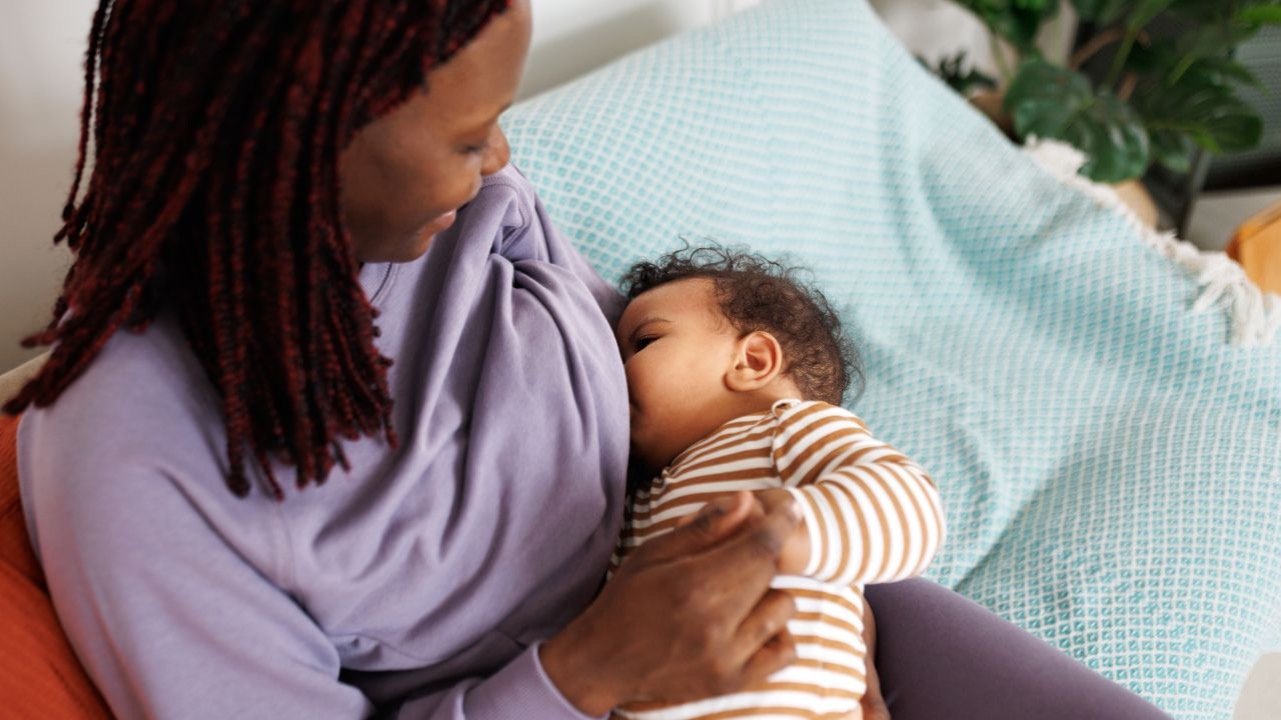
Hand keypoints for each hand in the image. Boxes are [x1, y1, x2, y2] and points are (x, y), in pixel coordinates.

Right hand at [540, 491, 801, 714]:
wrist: (602, 663)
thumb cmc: (626, 599)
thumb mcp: (654, 553)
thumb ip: (703, 527)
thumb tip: (747, 499)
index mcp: (693, 586)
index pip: (760, 547)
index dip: (781, 523)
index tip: (789, 510)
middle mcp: (715, 626)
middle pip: (772, 574)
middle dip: (765, 554)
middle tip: (742, 552)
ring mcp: (727, 659)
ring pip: (784, 609)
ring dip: (769, 593)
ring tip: (739, 592)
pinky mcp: (733, 683)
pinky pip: (784, 649)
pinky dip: (776, 631)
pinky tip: (751, 623)